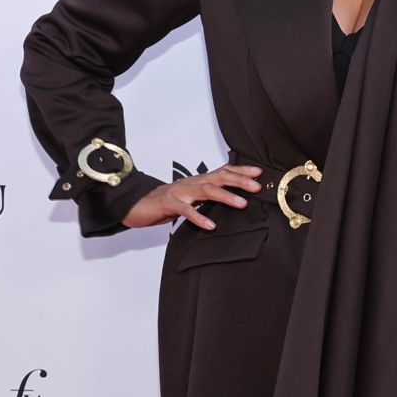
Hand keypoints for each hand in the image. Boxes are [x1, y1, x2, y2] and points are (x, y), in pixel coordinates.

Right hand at [121, 164, 262, 230]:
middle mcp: (191, 183)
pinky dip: (199, 217)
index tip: (259, 172)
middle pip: (218, 177)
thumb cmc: (166, 202)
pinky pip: (186, 210)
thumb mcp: (191, 198)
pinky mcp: (169, 204)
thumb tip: (231, 202)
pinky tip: (211, 225)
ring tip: (242, 204)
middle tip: (257, 186)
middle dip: (239, 180)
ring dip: (225, 196)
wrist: (137, 204)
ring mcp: (180, 192)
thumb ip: (208, 198)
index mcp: (198, 181)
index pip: (223, 171)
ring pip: (206, 190)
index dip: (241, 171)